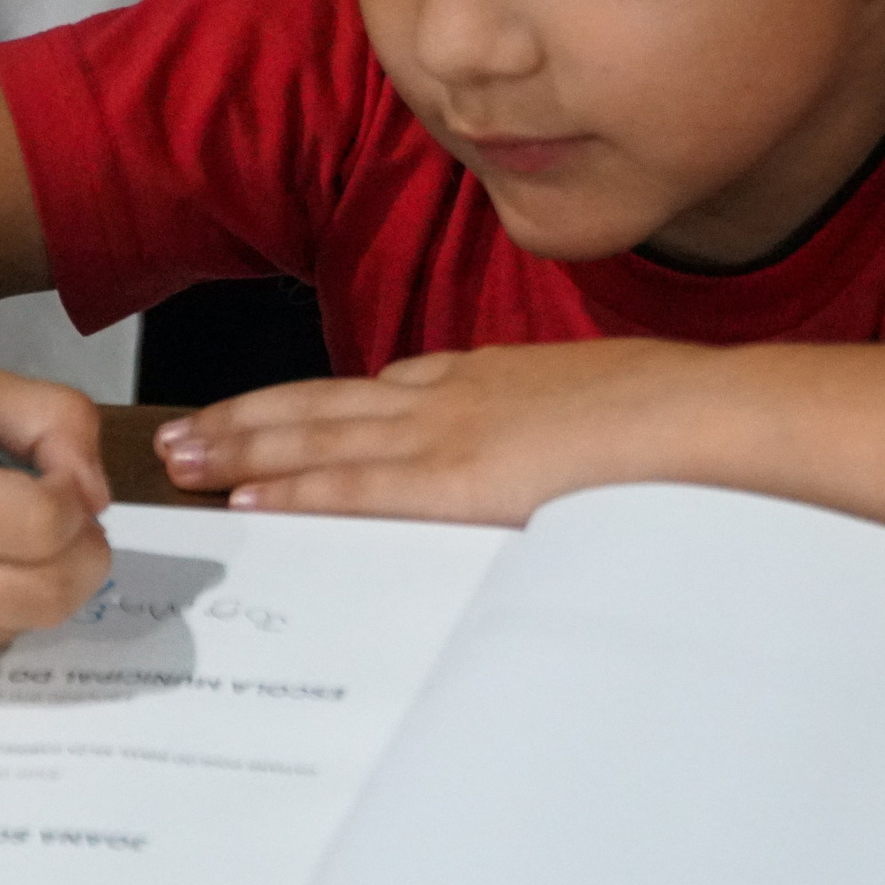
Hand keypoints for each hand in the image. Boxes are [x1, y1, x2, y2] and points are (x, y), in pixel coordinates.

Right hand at [0, 364, 112, 672]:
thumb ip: (52, 419)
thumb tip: (97, 498)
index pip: (45, 523)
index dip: (70, 489)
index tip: (46, 466)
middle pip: (55, 593)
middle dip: (82, 548)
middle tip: (55, 509)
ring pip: (34, 621)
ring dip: (47, 576)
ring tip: (0, 530)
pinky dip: (7, 601)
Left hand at [152, 338, 709, 523]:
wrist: (712, 413)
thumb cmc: (676, 422)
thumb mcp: (598, 414)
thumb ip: (548, 436)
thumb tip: (533, 459)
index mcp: (486, 381)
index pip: (372, 394)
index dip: (303, 409)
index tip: (256, 421)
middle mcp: (451, 396)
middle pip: (322, 406)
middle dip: (243, 423)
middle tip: (173, 438)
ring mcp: (449, 433)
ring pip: (318, 437)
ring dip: (242, 450)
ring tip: (178, 462)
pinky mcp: (457, 480)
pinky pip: (356, 485)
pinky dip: (295, 490)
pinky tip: (249, 502)